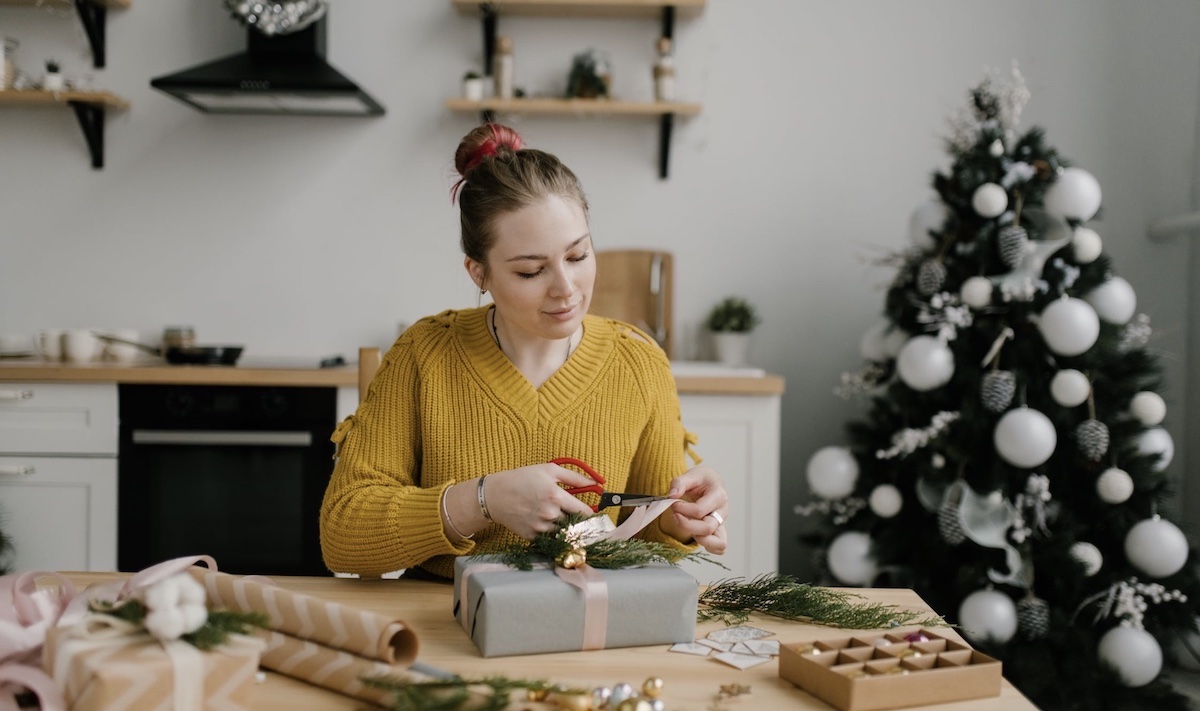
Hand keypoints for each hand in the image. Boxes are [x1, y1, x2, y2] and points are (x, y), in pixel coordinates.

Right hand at [482, 463, 596, 539]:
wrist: (494, 496)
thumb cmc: (522, 479)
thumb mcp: (549, 470)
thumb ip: (574, 478)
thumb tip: (595, 484)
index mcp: (557, 496)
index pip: (584, 512)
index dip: (590, 513)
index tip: (590, 513)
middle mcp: (550, 514)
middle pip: (575, 523)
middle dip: (574, 519)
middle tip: (567, 512)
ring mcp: (541, 528)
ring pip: (562, 532)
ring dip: (562, 526)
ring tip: (551, 515)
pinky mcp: (532, 537)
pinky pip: (549, 538)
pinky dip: (549, 532)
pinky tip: (540, 521)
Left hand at [659, 465, 727, 554]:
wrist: (711, 483)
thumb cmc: (702, 479)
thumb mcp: (691, 475)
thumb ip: (679, 483)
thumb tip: (672, 495)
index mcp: (718, 495)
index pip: (699, 510)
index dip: (683, 509)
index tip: (674, 503)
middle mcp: (722, 512)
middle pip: (707, 528)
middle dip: (686, 525)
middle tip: (674, 516)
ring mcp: (722, 523)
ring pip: (717, 543)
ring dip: (698, 539)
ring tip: (686, 526)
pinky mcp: (719, 531)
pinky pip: (719, 547)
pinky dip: (708, 546)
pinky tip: (695, 536)